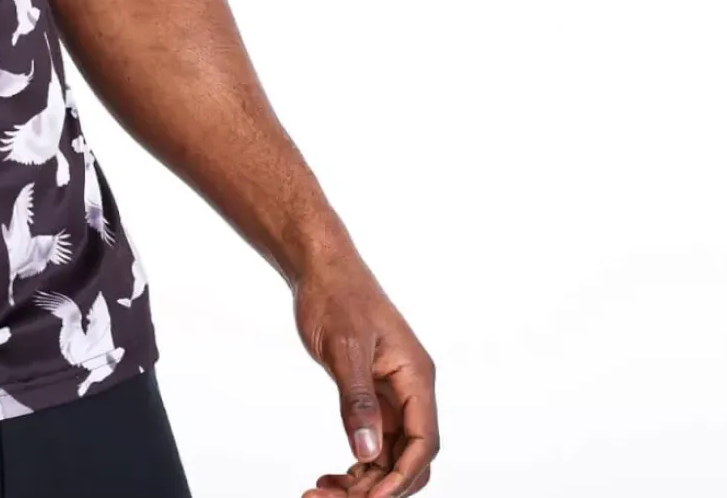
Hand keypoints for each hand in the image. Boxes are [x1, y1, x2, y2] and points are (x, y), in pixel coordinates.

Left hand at [292, 256, 438, 497]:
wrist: (319, 266)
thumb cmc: (335, 296)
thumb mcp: (344, 348)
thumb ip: (356, 400)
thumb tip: (367, 453)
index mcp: (415, 377)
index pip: (423, 443)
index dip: (400, 476)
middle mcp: (410, 390)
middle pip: (408, 457)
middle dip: (378, 487)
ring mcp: (391, 393)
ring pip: (388, 455)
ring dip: (362, 482)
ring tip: (321, 492)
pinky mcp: (371, 393)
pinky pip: (373, 441)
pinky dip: (356, 463)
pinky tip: (329, 478)